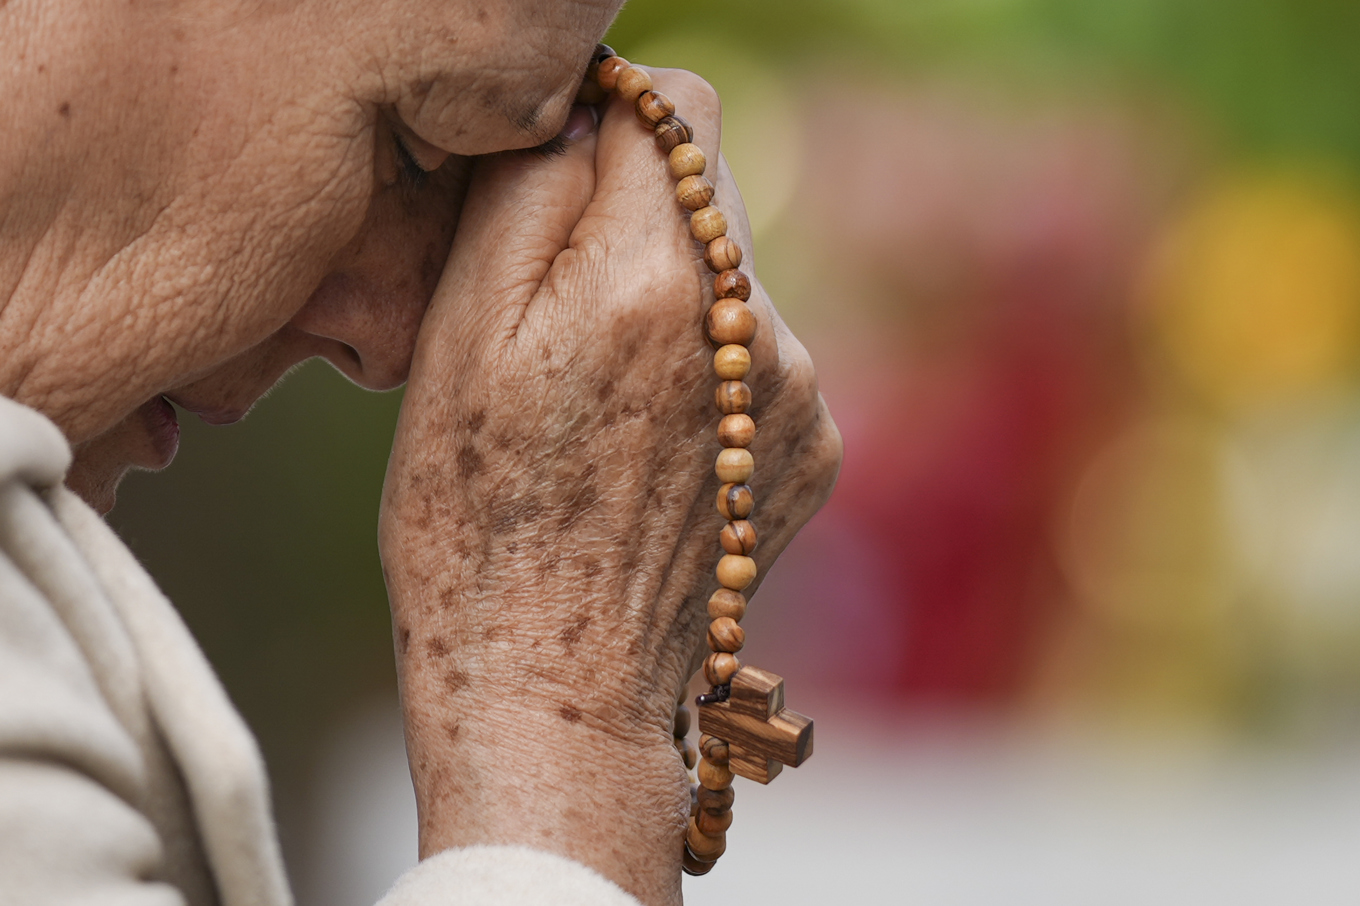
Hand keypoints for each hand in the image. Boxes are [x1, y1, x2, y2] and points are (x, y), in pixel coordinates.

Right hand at [379, 68, 840, 904]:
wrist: (559, 689)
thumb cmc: (476, 517)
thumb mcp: (459, 337)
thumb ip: (529, 191)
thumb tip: (588, 111)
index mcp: (655, 279)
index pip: (676, 107)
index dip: (610, 120)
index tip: (558, 167)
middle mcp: (755, 324)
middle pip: (711, 187)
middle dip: (635, 212)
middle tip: (553, 303)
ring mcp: (800, 392)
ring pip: (733, 273)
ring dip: (670, 294)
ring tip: (595, 395)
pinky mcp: (816, 448)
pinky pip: (760, 355)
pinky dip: (706, 368)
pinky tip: (647, 443)